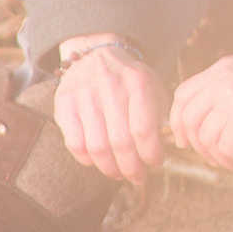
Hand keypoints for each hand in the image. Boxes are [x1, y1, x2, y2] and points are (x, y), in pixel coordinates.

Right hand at [53, 34, 166, 182]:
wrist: (97, 54)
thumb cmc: (130, 80)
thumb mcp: (152, 88)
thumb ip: (162, 116)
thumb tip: (169, 146)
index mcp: (137, 82)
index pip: (144, 131)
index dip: (151, 155)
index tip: (155, 164)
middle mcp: (110, 86)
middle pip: (121, 143)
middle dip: (132, 168)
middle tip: (138, 177)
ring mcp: (84, 94)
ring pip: (98, 148)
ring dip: (111, 169)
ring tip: (120, 173)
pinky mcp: (64, 103)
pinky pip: (75, 144)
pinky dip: (88, 160)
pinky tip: (98, 161)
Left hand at [170, 55, 232, 172]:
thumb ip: (224, 91)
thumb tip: (200, 126)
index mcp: (221, 69)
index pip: (182, 95)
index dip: (178, 122)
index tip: (185, 141)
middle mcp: (223, 81)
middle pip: (190, 121)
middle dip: (200, 147)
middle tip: (218, 158)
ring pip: (208, 140)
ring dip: (223, 157)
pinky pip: (228, 149)